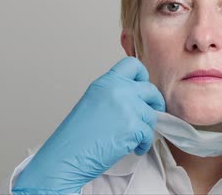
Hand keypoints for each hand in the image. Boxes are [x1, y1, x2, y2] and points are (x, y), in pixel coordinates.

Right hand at [12, 57, 164, 194]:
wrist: (66, 156)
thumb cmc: (76, 136)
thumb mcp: (93, 102)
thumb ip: (114, 94)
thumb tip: (137, 99)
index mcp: (106, 82)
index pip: (133, 65)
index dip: (143, 77)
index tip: (144, 89)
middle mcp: (118, 90)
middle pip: (150, 89)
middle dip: (155, 103)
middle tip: (152, 113)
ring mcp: (127, 107)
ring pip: (151, 114)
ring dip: (146, 128)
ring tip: (134, 139)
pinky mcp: (133, 126)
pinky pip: (148, 134)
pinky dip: (143, 144)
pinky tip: (134, 149)